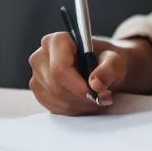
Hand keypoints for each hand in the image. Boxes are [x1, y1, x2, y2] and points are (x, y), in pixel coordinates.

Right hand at [28, 33, 151, 114]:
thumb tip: (96, 84)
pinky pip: (52, 106)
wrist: (101, 67)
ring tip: (96, 99)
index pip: (59, 68)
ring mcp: (37, 74)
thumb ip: (109, 69)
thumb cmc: (105, 60)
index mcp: (57, 41)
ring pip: (54, 98)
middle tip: (101, 98)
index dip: (77, 86)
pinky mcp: (39, 90)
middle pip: (56, 86)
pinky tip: (84, 102)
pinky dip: (72, 109)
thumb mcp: (115, 60)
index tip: (94, 95)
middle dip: (81, 97)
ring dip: (78, 104)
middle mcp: (41, 56)